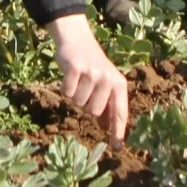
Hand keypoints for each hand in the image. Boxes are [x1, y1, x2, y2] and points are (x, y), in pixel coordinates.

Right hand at [48, 13, 129, 142]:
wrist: (77, 39)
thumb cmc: (92, 65)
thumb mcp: (105, 83)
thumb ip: (107, 104)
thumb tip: (107, 130)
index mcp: (119, 84)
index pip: (120, 112)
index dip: (118, 131)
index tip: (117, 147)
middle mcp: (108, 79)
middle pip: (93, 112)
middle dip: (86, 105)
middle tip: (86, 89)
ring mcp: (92, 73)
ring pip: (79, 103)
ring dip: (75, 95)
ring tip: (79, 81)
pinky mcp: (76, 69)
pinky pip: (67, 93)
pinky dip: (65, 88)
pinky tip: (70, 76)